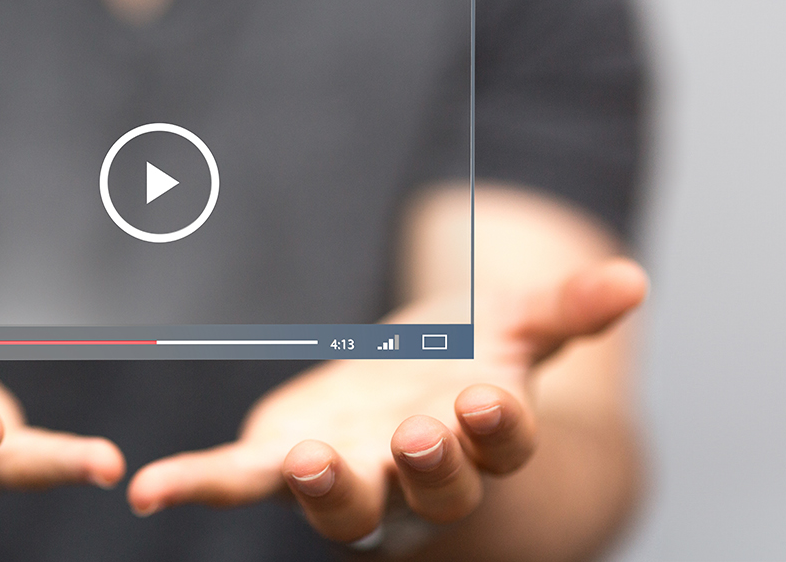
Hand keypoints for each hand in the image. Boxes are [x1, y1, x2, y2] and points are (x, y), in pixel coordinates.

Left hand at [124, 259, 646, 543]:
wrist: (409, 392)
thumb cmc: (465, 362)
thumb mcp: (512, 327)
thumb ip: (566, 308)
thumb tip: (634, 280)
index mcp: (480, 438)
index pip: (501, 445)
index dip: (497, 428)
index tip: (487, 399)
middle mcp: (419, 475)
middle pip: (430, 491)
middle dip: (425, 467)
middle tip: (415, 437)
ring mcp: (351, 478)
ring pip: (345, 505)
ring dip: (329, 489)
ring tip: (311, 463)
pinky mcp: (283, 466)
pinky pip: (239, 485)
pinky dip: (198, 486)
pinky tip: (152, 487)